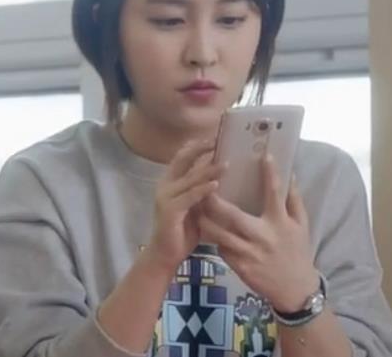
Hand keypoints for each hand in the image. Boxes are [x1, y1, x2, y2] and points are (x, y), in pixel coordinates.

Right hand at [145, 139, 224, 271]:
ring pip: (189, 178)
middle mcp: (165, 186)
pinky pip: (189, 197)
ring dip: (208, 169)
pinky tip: (216, 184)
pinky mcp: (169, 211)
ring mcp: (165, 197)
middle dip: (201, 149)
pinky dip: (203, 189)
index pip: (183, 157)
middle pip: (183, 160)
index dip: (197, 146)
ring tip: (227, 163)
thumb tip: (221, 177)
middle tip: (220, 140)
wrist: (164, 255)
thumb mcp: (194, 207)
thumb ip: (202, 192)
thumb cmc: (181, 232)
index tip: (215, 136)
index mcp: (170, 183)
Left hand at [198, 154, 319, 312]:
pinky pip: (220, 248)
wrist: (295, 289)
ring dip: (205, 219)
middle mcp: (263, 236)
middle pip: (233, 215)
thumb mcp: (301, 225)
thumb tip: (290, 173)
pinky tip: (203, 229)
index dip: (270, 174)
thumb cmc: (297, 251)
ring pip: (219, 234)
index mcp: (280, 222)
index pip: (275, 193)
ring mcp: (249, 253)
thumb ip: (294, 199)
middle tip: (203, 185)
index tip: (262, 155)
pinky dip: (212, 238)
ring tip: (194, 206)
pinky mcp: (239, 266)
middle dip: (214, 200)